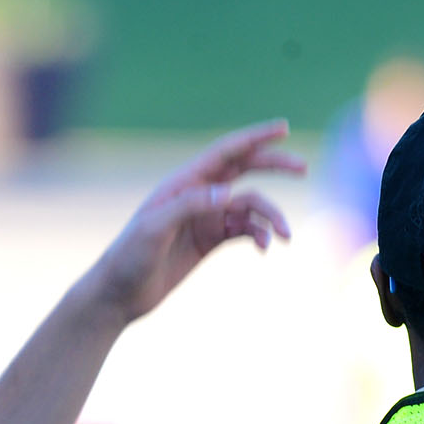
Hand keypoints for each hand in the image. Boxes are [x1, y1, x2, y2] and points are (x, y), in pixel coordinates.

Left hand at [83, 119, 305, 322]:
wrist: (119, 294)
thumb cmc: (129, 257)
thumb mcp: (154, 229)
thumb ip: (190, 206)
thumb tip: (229, 193)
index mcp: (183, 183)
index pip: (226, 152)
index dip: (255, 138)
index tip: (284, 129)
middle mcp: (198, 195)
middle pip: (245, 170)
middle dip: (275, 167)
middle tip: (304, 168)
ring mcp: (206, 218)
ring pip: (250, 207)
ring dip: (272, 218)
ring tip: (286, 236)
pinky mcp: (210, 241)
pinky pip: (245, 231)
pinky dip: (260, 236)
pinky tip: (265, 250)